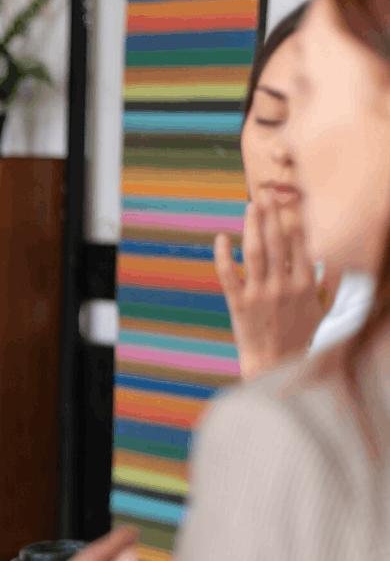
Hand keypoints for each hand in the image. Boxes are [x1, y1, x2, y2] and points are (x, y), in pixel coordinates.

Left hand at [214, 192, 325, 381]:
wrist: (275, 365)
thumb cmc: (299, 338)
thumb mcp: (322, 310)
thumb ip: (330, 284)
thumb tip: (339, 261)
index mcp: (304, 284)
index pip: (298, 244)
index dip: (291, 221)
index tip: (286, 205)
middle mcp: (282, 285)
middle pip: (275, 241)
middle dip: (271, 214)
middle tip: (265, 195)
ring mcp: (259, 294)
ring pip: (253, 251)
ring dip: (251, 225)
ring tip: (249, 206)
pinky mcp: (238, 305)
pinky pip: (227, 275)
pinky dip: (222, 255)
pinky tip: (220, 238)